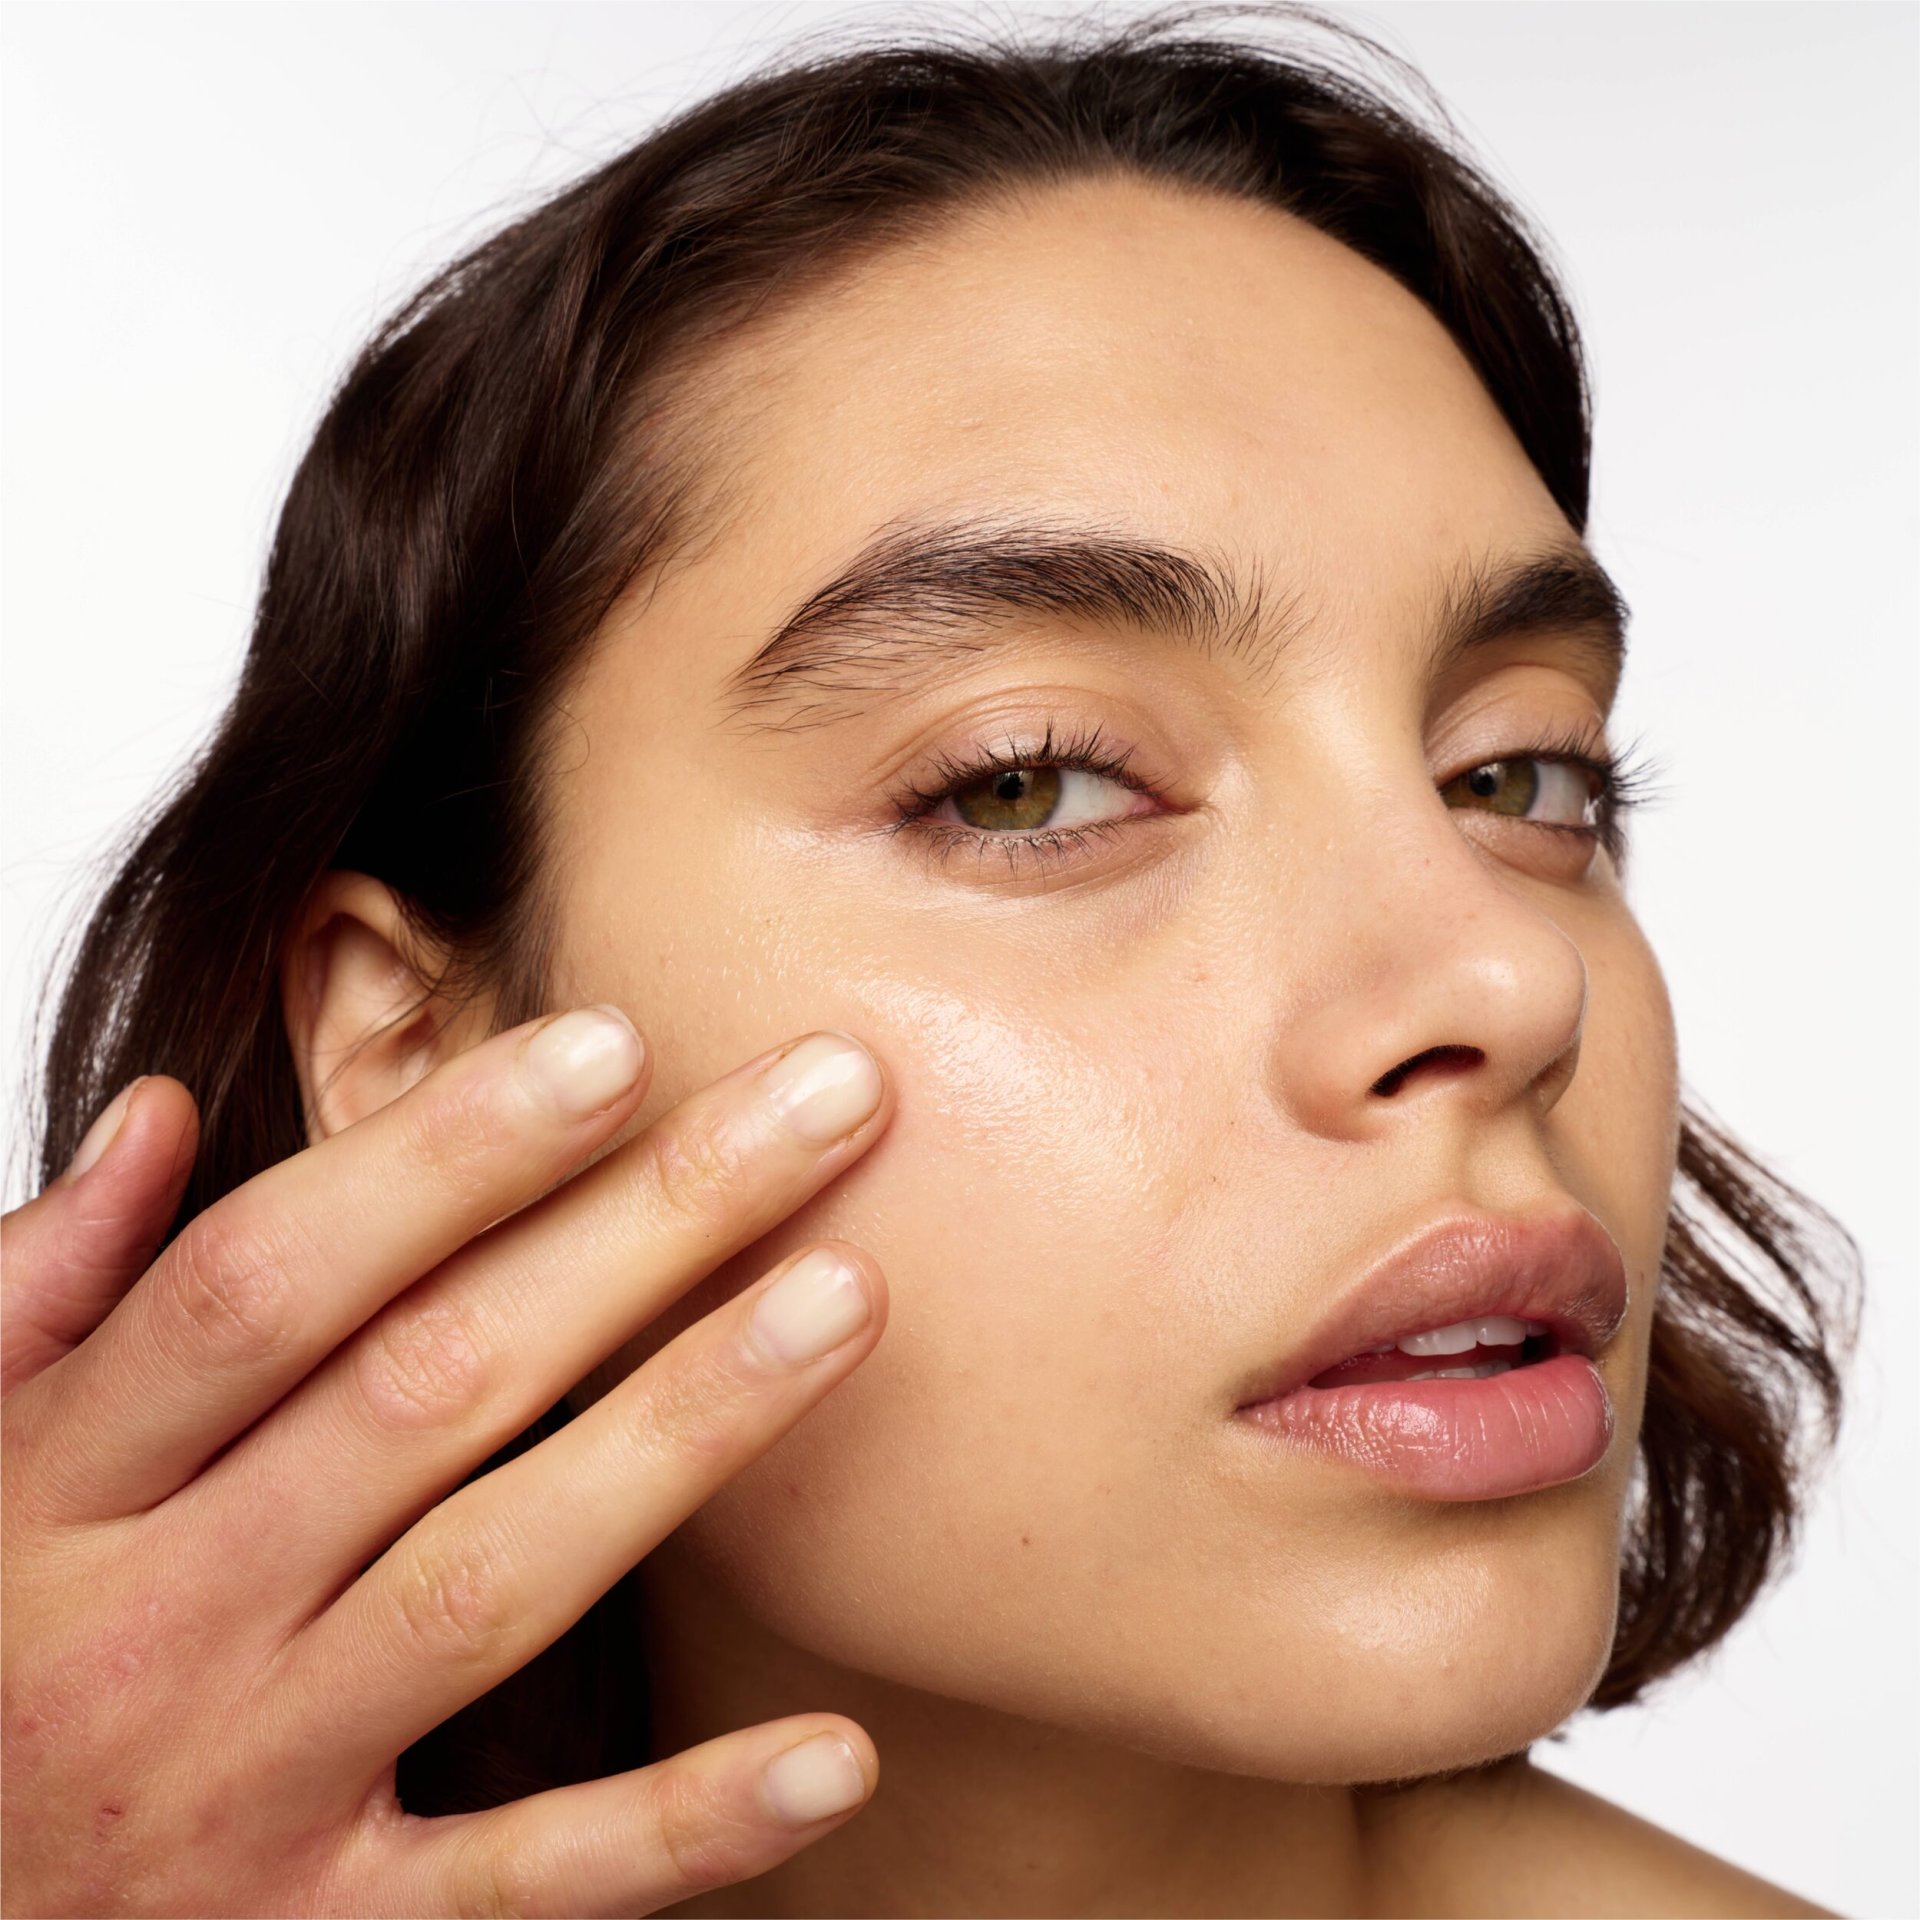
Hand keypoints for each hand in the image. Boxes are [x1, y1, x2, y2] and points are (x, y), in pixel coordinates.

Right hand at [2, 1008, 892, 1915]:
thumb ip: (39, 1293)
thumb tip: (156, 1115)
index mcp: (55, 1490)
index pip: (270, 1279)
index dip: (442, 1154)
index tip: (616, 1041)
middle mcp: (148, 1630)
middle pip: (427, 1387)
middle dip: (641, 1226)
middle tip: (831, 1100)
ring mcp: (241, 1795)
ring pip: (493, 1586)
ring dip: (682, 1432)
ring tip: (850, 1296)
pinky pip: (520, 1886)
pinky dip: (682, 1829)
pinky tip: (837, 1754)